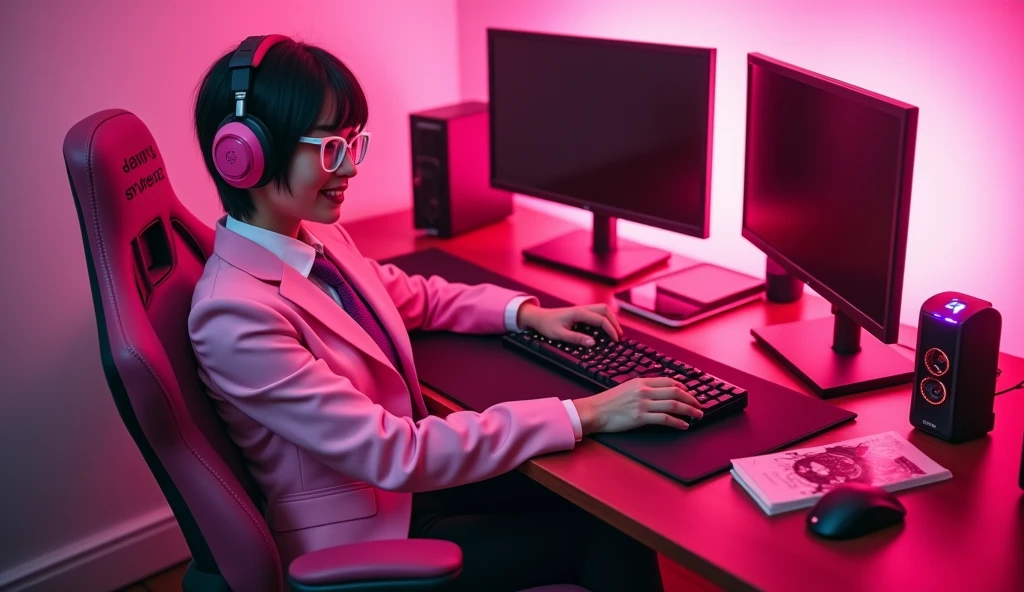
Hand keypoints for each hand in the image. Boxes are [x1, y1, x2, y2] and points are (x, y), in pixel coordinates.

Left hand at [516, 302, 622, 346]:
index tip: (615, 340)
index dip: (610, 330)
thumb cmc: (547, 326)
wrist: (538, 317)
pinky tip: (605, 328)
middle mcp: (582, 308)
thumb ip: (576, 338)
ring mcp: (582, 309)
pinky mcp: (581, 312)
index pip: (601, 319)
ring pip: (602, 309)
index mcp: (578, 313)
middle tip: (619, 336)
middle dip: (614, 322)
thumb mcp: (559, 334)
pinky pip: (597, 312)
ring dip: (611, 319)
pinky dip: (605, 318)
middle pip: (605, 310)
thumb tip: (593, 343)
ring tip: (615, 333)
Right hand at [572, 377, 702, 433]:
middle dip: (691, 399)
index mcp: (641, 381)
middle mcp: (644, 391)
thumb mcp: (626, 388)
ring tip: (697, 415)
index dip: (683, 388)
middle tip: (699, 405)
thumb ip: (641, 389)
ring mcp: (643, 404)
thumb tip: (656, 393)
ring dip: (689, 410)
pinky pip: (665, 419)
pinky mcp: (640, 417)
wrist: (593, 411)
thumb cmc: (607, 402)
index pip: (668, 381)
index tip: (690, 393)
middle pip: (675, 392)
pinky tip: (684, 425)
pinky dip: (677, 422)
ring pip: (673, 405)